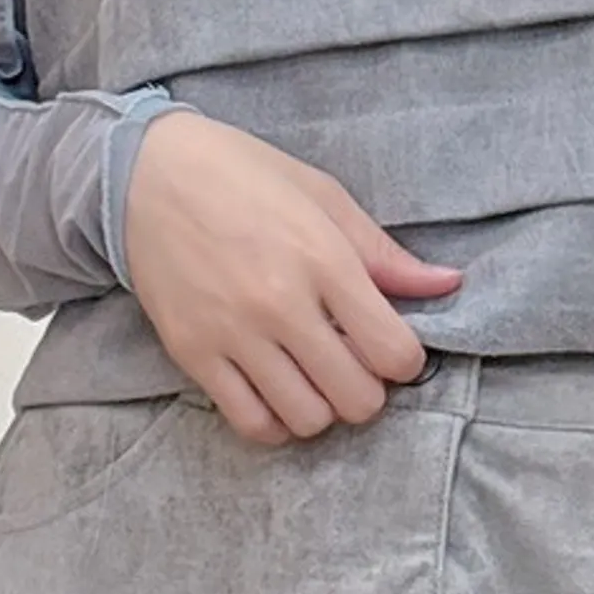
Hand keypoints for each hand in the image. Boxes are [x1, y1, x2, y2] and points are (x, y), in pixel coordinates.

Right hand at [120, 106, 464, 445]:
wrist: (145, 171)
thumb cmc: (242, 175)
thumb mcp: (323, 195)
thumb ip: (384, 253)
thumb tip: (448, 285)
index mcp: (323, 258)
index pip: (393, 352)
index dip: (405, 360)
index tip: (391, 346)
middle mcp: (280, 303)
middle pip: (356, 398)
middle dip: (368, 390)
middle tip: (354, 365)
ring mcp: (232, 333)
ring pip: (306, 419)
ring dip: (323, 408)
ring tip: (314, 378)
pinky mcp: (192, 353)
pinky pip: (249, 422)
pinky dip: (274, 420)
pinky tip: (277, 391)